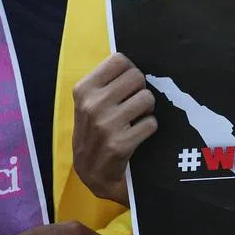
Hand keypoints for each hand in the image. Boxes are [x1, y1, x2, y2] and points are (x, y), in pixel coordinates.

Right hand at [73, 53, 157, 205]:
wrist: (92, 173)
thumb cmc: (94, 133)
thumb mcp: (89, 104)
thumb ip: (107, 84)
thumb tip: (133, 65)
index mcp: (83, 89)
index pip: (119, 60)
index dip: (131, 72)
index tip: (129, 85)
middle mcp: (92, 104)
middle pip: (137, 77)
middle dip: (141, 90)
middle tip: (136, 105)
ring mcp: (106, 124)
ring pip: (147, 99)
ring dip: (148, 110)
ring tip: (137, 120)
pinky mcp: (121, 143)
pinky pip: (151, 124)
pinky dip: (149, 129)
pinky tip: (138, 135)